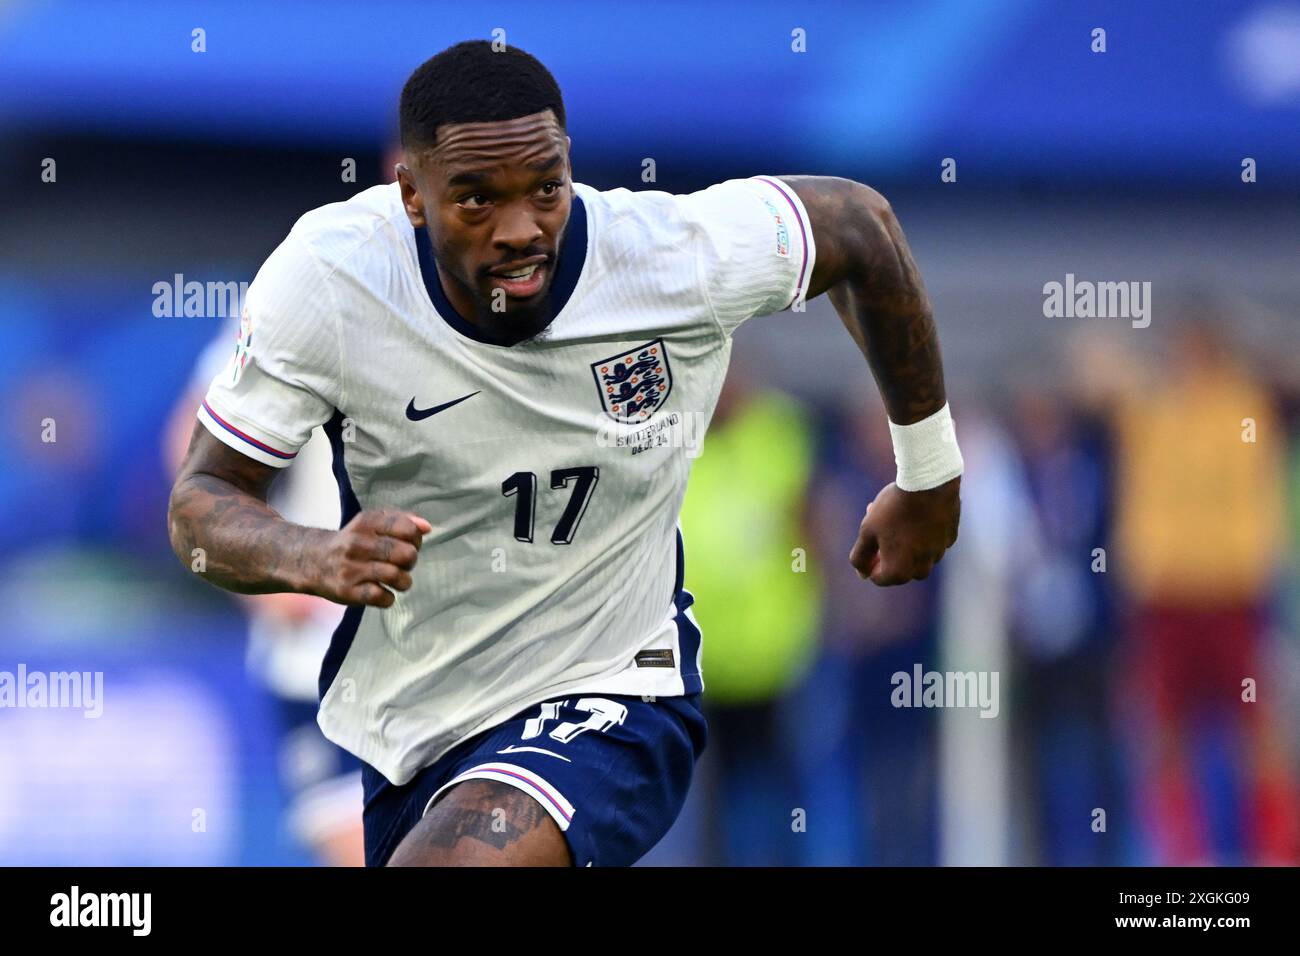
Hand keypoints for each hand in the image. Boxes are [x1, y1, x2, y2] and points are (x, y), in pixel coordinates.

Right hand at [309, 509, 431, 606]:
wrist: (311, 561)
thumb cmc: (355, 541)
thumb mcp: (373, 523)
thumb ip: (403, 520)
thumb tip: (427, 528)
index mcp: (367, 522)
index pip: (408, 528)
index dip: (416, 538)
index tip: (408, 543)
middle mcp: (358, 543)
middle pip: (406, 554)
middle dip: (411, 561)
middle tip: (402, 563)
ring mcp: (351, 568)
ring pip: (397, 577)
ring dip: (404, 581)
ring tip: (396, 579)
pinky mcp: (347, 591)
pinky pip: (383, 598)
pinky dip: (389, 598)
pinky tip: (382, 592)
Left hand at [850, 476, 959, 585]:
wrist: (928, 483)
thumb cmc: (893, 509)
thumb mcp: (867, 532)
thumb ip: (860, 557)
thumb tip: (862, 574)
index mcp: (900, 571)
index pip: (877, 578)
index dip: (868, 561)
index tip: (867, 541)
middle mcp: (922, 568)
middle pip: (899, 569)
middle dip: (886, 553)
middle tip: (878, 531)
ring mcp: (939, 553)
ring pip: (918, 556)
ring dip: (904, 544)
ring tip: (894, 519)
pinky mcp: (950, 537)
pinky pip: (933, 542)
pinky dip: (922, 534)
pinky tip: (915, 514)